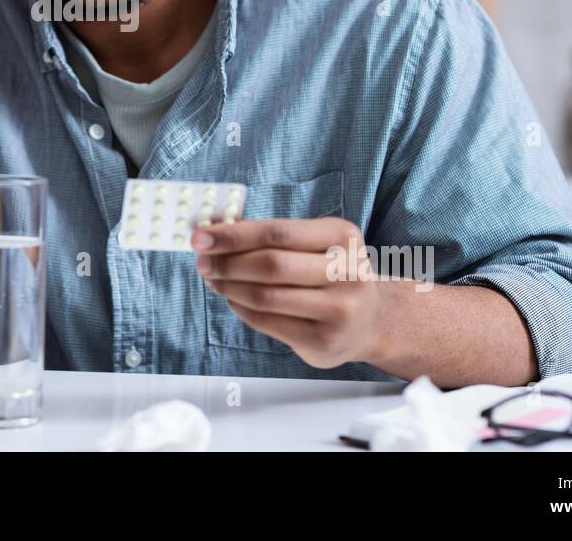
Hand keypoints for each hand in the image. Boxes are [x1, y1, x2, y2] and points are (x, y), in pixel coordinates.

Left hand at [193, 216, 387, 369]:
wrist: (370, 321)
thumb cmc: (330, 274)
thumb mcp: (314, 244)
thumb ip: (271, 235)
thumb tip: (213, 230)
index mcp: (342, 236)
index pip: (279, 232)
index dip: (234, 235)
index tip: (201, 237)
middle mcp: (348, 272)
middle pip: (272, 264)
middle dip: (228, 263)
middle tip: (202, 262)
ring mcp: (339, 310)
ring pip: (266, 296)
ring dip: (230, 287)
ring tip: (214, 280)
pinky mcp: (324, 341)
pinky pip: (268, 321)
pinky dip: (241, 308)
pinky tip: (233, 298)